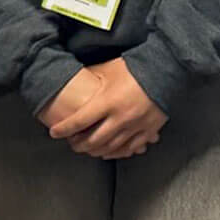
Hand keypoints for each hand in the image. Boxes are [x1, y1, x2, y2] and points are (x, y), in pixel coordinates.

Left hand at [48, 60, 166, 158]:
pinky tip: (109, 152)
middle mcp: (120, 118)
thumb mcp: (109, 68)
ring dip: (95, 151)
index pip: (79, 121)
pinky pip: (129, 148)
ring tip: (87, 149)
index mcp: (108, 101)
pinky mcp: (148, 131)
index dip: (64, 129)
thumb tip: (75, 78)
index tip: (54, 133)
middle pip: (93, 140)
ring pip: (110, 148)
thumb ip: (91, 76)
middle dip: (78, 144)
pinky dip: (117, 152)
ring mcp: (135, 127)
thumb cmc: (136, 67)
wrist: (165, 70)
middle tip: (72, 143)